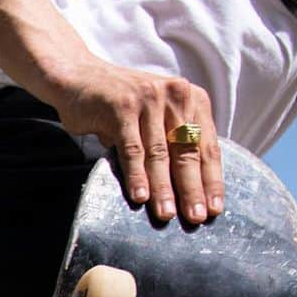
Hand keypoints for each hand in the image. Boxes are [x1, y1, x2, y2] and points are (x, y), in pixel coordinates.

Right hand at [49, 62, 223, 224]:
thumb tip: (188, 188)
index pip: (206, 146)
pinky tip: (140, 197)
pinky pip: (132, 149)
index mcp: (190, 99)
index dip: (211, 180)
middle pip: (187, 151)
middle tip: (196, 218)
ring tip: (167, 214)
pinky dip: (136, 175)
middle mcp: (175, 95)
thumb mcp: (155, 118)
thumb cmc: (121, 107)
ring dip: (164, 187)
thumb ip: (172, 141)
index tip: (214, 209)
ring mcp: (149, 99)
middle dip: (192, 189)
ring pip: (160, 153)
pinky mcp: (122, 107)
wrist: (81, 79)